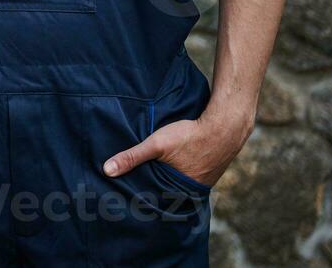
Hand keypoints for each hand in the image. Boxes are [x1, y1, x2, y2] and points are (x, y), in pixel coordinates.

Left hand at [100, 115, 244, 188]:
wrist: (224, 127)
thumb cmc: (190, 136)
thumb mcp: (157, 144)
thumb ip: (132, 157)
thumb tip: (107, 170)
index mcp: (179, 192)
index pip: (155, 203)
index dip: (142, 202)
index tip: (126, 202)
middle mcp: (191, 193)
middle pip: (165, 196)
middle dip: (151, 193)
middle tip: (131, 193)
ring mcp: (201, 184)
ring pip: (176, 187)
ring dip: (163, 183)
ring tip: (147, 180)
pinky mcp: (206, 173)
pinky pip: (186, 178)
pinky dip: (176, 176)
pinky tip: (168, 170)